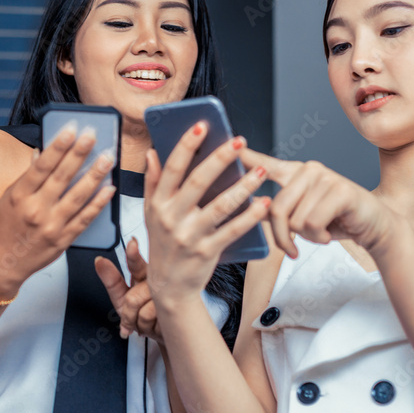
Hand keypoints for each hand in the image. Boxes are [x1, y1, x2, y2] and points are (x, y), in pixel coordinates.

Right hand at [0, 123, 115, 283]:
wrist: (4, 262)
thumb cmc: (6, 228)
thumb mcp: (9, 197)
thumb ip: (27, 176)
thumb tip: (42, 152)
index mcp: (20, 195)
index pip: (42, 166)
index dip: (58, 146)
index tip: (71, 129)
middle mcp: (35, 209)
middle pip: (62, 177)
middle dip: (79, 154)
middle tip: (93, 136)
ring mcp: (51, 226)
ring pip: (78, 196)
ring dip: (95, 175)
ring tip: (108, 158)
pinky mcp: (63, 240)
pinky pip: (85, 219)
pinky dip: (98, 203)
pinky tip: (109, 189)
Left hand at [95, 238, 161, 343]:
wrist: (161, 333)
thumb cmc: (141, 313)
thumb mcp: (121, 298)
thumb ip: (110, 280)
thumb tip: (99, 261)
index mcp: (144, 274)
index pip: (137, 264)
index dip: (133, 255)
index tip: (132, 244)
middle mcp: (158, 282)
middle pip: (134, 296)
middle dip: (128, 312)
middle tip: (130, 318)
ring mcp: (169, 296)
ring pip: (143, 310)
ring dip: (137, 322)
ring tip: (143, 322)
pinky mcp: (177, 310)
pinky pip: (153, 319)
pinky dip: (148, 327)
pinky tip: (155, 325)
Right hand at [144, 123, 270, 298]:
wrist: (168, 286)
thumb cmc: (163, 244)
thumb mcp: (151, 214)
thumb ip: (152, 182)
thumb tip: (153, 153)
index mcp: (157, 204)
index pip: (172, 168)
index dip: (186, 145)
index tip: (201, 126)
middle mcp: (171, 218)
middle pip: (198, 182)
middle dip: (219, 158)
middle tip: (238, 141)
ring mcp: (189, 235)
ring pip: (220, 205)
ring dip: (242, 186)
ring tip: (260, 171)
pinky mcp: (207, 251)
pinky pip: (233, 230)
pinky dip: (250, 216)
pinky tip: (262, 202)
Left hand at [239, 148, 396, 257]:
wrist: (374, 227)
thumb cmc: (335, 221)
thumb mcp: (300, 216)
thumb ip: (276, 210)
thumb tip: (250, 206)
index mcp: (295, 173)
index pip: (266, 164)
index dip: (246, 158)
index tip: (229, 146)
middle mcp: (308, 169)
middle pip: (276, 209)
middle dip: (283, 236)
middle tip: (293, 248)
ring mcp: (325, 177)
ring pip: (295, 220)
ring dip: (307, 237)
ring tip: (320, 233)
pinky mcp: (340, 190)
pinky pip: (312, 222)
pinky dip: (319, 236)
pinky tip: (329, 233)